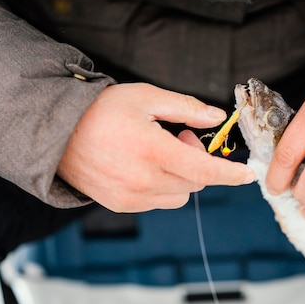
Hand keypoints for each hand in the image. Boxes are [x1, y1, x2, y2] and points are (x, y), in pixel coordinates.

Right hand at [57, 83, 254, 211]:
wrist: (56, 134)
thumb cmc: (100, 110)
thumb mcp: (145, 97)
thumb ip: (186, 108)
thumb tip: (216, 117)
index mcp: (153, 151)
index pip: (205, 170)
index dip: (230, 174)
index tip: (248, 175)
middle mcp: (143, 180)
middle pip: (195, 183)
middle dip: (197, 161)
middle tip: (179, 137)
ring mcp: (131, 197)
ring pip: (179, 196)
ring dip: (181, 177)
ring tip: (159, 153)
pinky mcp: (122, 205)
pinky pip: (158, 202)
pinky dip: (162, 186)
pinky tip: (144, 166)